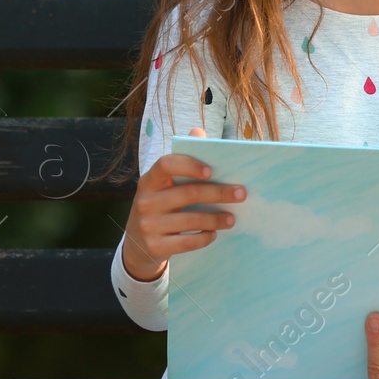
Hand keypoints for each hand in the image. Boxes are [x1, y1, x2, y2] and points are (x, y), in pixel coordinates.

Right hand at [121, 151, 244, 280]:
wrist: (137, 246)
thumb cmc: (160, 207)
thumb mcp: (164, 186)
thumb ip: (182, 160)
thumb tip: (198, 132)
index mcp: (149, 180)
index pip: (166, 165)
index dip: (190, 165)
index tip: (212, 171)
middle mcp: (145, 201)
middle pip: (188, 193)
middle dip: (219, 193)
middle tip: (242, 194)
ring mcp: (148, 225)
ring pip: (191, 220)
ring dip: (216, 219)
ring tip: (232, 218)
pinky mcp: (155, 246)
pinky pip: (187, 242)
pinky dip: (204, 238)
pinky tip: (213, 234)